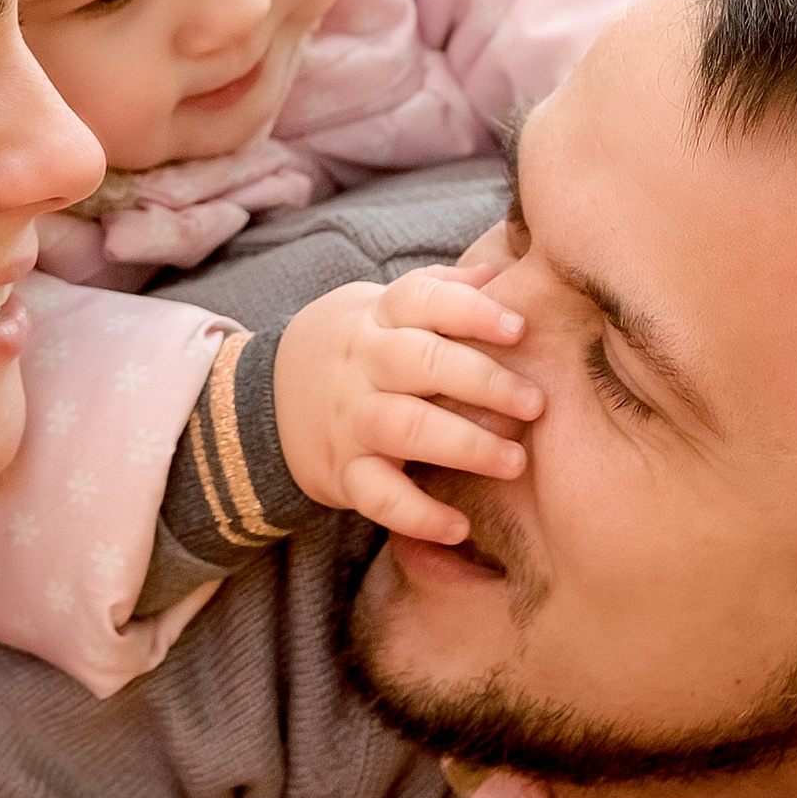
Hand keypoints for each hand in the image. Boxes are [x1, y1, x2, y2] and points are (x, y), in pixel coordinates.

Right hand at [274, 264, 542, 542]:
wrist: (261, 402)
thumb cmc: (353, 350)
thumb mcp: (380, 307)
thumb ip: (440, 290)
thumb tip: (500, 270)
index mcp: (377, 317)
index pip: (422, 299)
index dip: (471, 311)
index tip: (519, 328)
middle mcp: (362, 365)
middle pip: (419, 361)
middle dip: (481, 381)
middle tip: (535, 403)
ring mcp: (349, 419)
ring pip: (403, 427)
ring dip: (463, 445)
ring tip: (514, 461)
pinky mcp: (341, 472)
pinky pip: (377, 495)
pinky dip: (417, 515)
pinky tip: (458, 527)